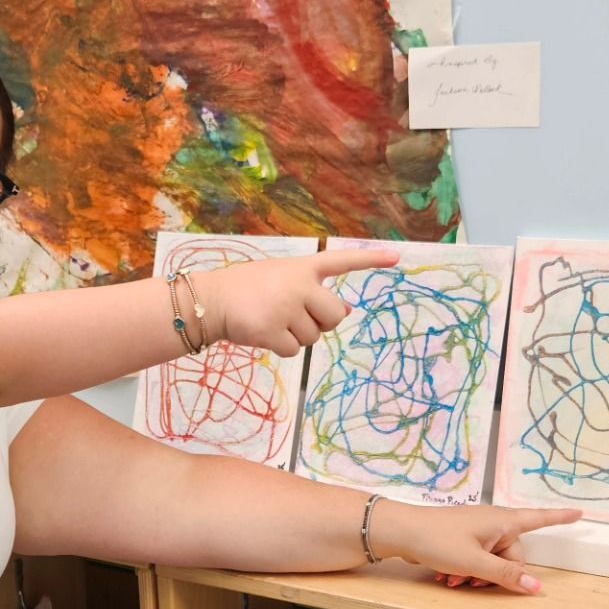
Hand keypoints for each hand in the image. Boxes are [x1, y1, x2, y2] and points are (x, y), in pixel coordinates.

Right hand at [199, 248, 399, 356]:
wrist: (211, 300)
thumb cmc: (247, 289)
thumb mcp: (282, 280)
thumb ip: (313, 292)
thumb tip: (346, 312)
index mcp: (302, 268)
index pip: (342, 260)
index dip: (370, 260)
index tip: (397, 258)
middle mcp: (299, 285)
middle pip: (335, 316)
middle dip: (321, 323)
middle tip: (296, 317)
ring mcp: (287, 308)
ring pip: (313, 337)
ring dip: (296, 335)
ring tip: (272, 320)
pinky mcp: (273, 330)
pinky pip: (294, 350)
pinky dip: (281, 348)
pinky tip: (263, 333)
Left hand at [369, 500, 581, 593]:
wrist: (400, 531)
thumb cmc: (438, 540)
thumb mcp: (475, 563)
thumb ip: (506, 575)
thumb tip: (536, 587)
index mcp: (502, 521)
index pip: (538, 518)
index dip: (559, 517)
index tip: (580, 513)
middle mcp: (493, 522)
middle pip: (513, 554)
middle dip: (497, 574)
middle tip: (473, 582)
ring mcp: (477, 530)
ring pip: (492, 560)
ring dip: (478, 575)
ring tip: (456, 580)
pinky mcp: (463, 538)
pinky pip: (476, 559)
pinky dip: (466, 570)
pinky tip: (448, 578)